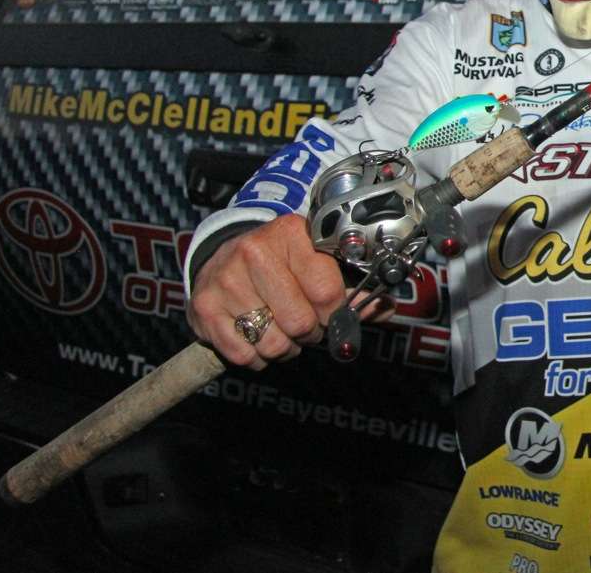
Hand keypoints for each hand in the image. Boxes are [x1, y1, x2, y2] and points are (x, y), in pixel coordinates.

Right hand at [186, 214, 345, 369]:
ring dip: (284, 347)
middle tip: (305, 323)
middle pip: (300, 322)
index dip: (335, 313)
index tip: (331, 313)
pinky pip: (244, 355)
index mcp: (291, 233)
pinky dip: (256, 357)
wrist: (223, 258)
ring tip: (279, 328)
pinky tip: (256, 335)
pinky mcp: (205, 308)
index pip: (327, 291)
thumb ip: (352, 289)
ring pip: (274, 344)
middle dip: (310, 332)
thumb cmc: (280, 264)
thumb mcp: (316, 263)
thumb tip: (385, 307)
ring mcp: (226, 280)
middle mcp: (255, 251)